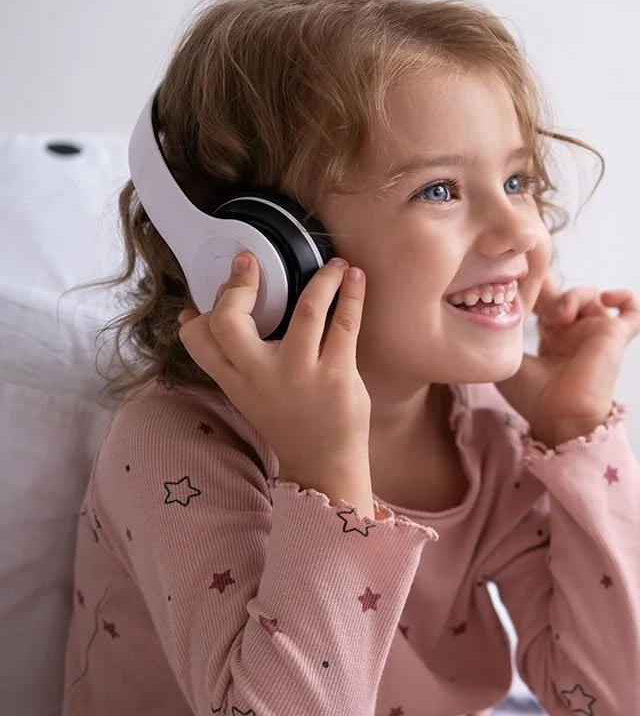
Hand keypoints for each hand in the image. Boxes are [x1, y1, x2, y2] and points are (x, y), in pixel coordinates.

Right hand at [177, 253, 373, 511]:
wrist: (324, 466)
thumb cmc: (290, 421)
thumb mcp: (248, 394)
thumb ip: (230, 360)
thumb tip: (195, 318)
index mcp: (236, 381)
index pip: (199, 340)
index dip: (203, 307)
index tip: (222, 279)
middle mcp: (261, 376)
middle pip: (230, 322)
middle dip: (241, 285)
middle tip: (255, 261)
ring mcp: (300, 375)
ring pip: (306, 311)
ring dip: (323, 280)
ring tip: (335, 263)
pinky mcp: (337, 376)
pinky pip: (345, 324)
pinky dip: (352, 295)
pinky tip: (355, 278)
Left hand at [496, 277, 639, 445]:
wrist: (561, 418)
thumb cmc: (535, 399)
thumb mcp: (510, 359)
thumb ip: (509, 331)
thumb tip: (508, 304)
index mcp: (551, 339)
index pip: (546, 301)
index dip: (535, 290)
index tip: (521, 293)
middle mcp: (575, 334)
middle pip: (566, 293)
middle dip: (550, 289)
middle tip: (537, 299)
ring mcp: (597, 334)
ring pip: (591, 295)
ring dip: (573, 296)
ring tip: (560, 315)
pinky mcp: (616, 336)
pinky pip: (635, 312)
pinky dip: (626, 298)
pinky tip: (607, 299)